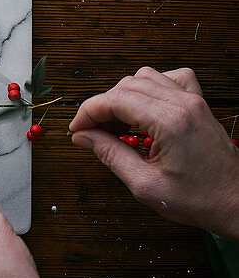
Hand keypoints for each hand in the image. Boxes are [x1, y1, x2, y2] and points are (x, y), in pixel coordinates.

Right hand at [69, 66, 238, 239]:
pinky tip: (145, 108)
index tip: (76, 130)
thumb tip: (82, 137)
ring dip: (123, 96)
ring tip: (116, 124)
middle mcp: (183, 103)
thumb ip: (110, 155)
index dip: (88, 113)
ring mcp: (194, 100)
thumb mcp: (145, 185)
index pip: (115, 100)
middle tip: (92, 132)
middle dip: (102, 106)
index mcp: (169, 121)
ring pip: (144, 77)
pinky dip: (150, 87)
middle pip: (126, 85)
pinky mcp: (200, 104)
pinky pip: (170, 79)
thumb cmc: (200, 200)